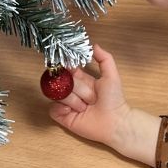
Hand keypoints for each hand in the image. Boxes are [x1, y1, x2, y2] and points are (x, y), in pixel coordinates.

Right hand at [48, 44, 159, 165]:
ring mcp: (66, 103)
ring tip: (85, 107)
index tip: (71, 68)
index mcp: (81, 79)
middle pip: (63, 81)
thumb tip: (93, 44)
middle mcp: (72, 90)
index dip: (67, 67)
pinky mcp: (62, 116)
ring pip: (58, 94)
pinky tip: (72, 112)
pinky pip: (53, 108)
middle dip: (78, 89)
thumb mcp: (111, 75)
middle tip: (91, 98)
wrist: (115, 122)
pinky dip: (61, 109)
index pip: (67, 68)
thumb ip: (104, 58)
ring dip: (73, 101)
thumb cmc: (114, 99)